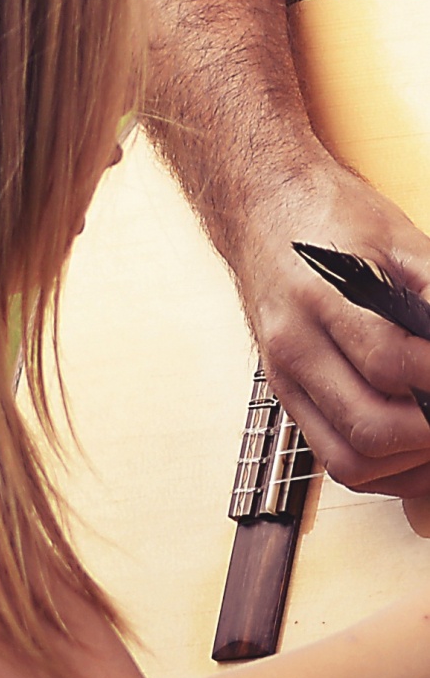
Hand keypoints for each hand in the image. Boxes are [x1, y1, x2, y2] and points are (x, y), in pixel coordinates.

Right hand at [233, 155, 429, 498]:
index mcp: (320, 298)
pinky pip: (335, 459)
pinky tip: (414, 445)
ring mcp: (286, 378)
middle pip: (370, 427)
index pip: (390, 364)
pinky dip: (384, 468)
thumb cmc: (330, 219)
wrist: (263, 209)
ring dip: (408, 461)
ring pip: (350, 461)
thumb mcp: (400, 239)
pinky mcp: (288, 396)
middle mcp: (295, 346)